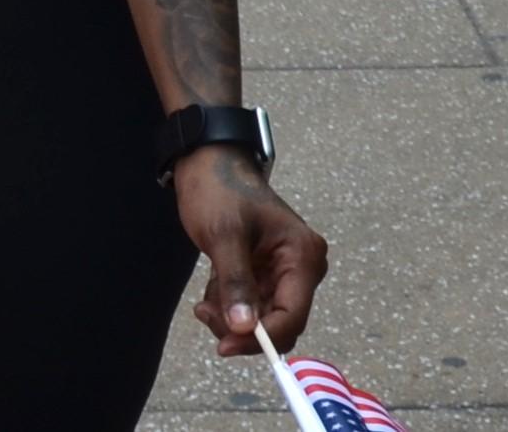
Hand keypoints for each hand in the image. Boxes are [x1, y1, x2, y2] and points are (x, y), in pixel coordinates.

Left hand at [175, 147, 326, 355]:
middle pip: (280, 321)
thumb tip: (244, 329)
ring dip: (232, 318)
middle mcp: (302, 267)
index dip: (262, 338)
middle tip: (206, 314)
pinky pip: (253, 305)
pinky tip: (211, 292)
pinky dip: (230, 307)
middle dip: (243, 328)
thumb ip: (236, 283)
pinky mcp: (265, 273)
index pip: (293, 315)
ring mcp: (284, 271)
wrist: (206, 162)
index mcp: (303, 256)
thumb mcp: (225, 236)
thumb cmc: (219, 190)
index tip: (225, 345)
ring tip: (203, 303)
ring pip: (264, 318)